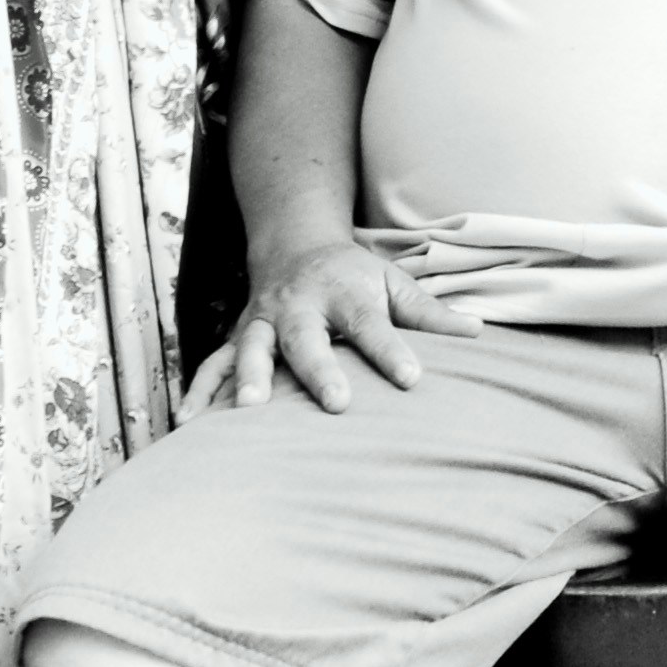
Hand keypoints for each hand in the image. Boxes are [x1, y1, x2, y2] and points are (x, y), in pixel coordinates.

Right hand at [184, 239, 474, 414]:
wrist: (295, 245)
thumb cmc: (355, 276)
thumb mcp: (395, 285)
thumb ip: (431, 316)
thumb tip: (480, 335)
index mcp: (345, 295)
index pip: (372, 325)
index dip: (393, 352)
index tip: (413, 379)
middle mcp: (300, 307)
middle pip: (308, 339)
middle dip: (319, 370)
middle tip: (335, 402)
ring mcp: (263, 322)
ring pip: (252, 348)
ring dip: (250, 377)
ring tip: (250, 409)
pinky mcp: (238, 338)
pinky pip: (212, 364)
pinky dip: (199, 390)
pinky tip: (187, 422)